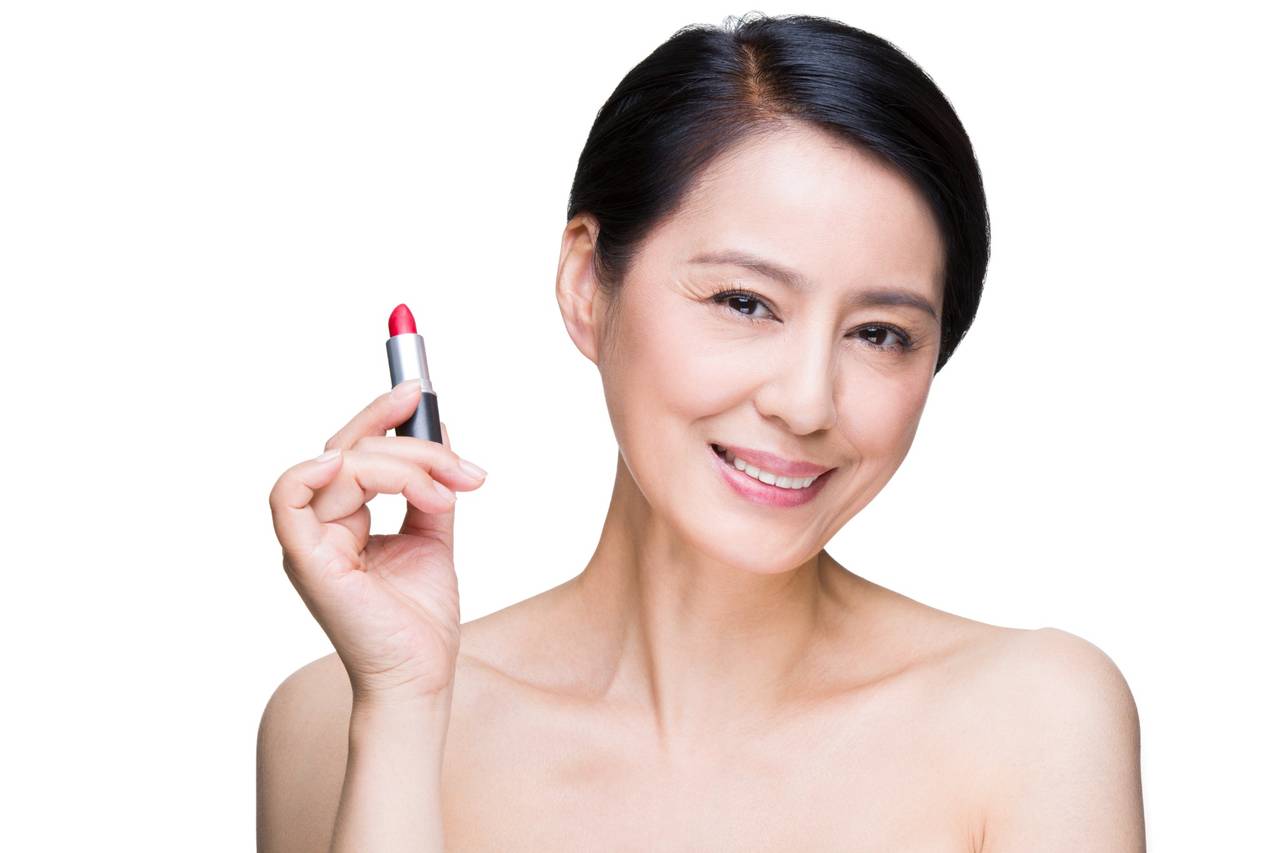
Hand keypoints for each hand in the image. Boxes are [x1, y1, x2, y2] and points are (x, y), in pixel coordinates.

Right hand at [268, 381, 486, 705]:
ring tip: (450, 492)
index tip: (422, 389)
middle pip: (349, 447)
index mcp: (343, 518)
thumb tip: (441, 431)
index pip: (355, 449)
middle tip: (459, 458)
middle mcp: (320, 524)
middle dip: (409, 437)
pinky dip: (316, 471)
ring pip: (344, 463)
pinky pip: (288, 497)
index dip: (384, 414)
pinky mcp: (307, 559)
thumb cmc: (420, 618)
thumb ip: (429, 486)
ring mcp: (309, 540)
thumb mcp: (433, 533)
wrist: (421, 675)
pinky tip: (356, 466)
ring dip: (406, 465)